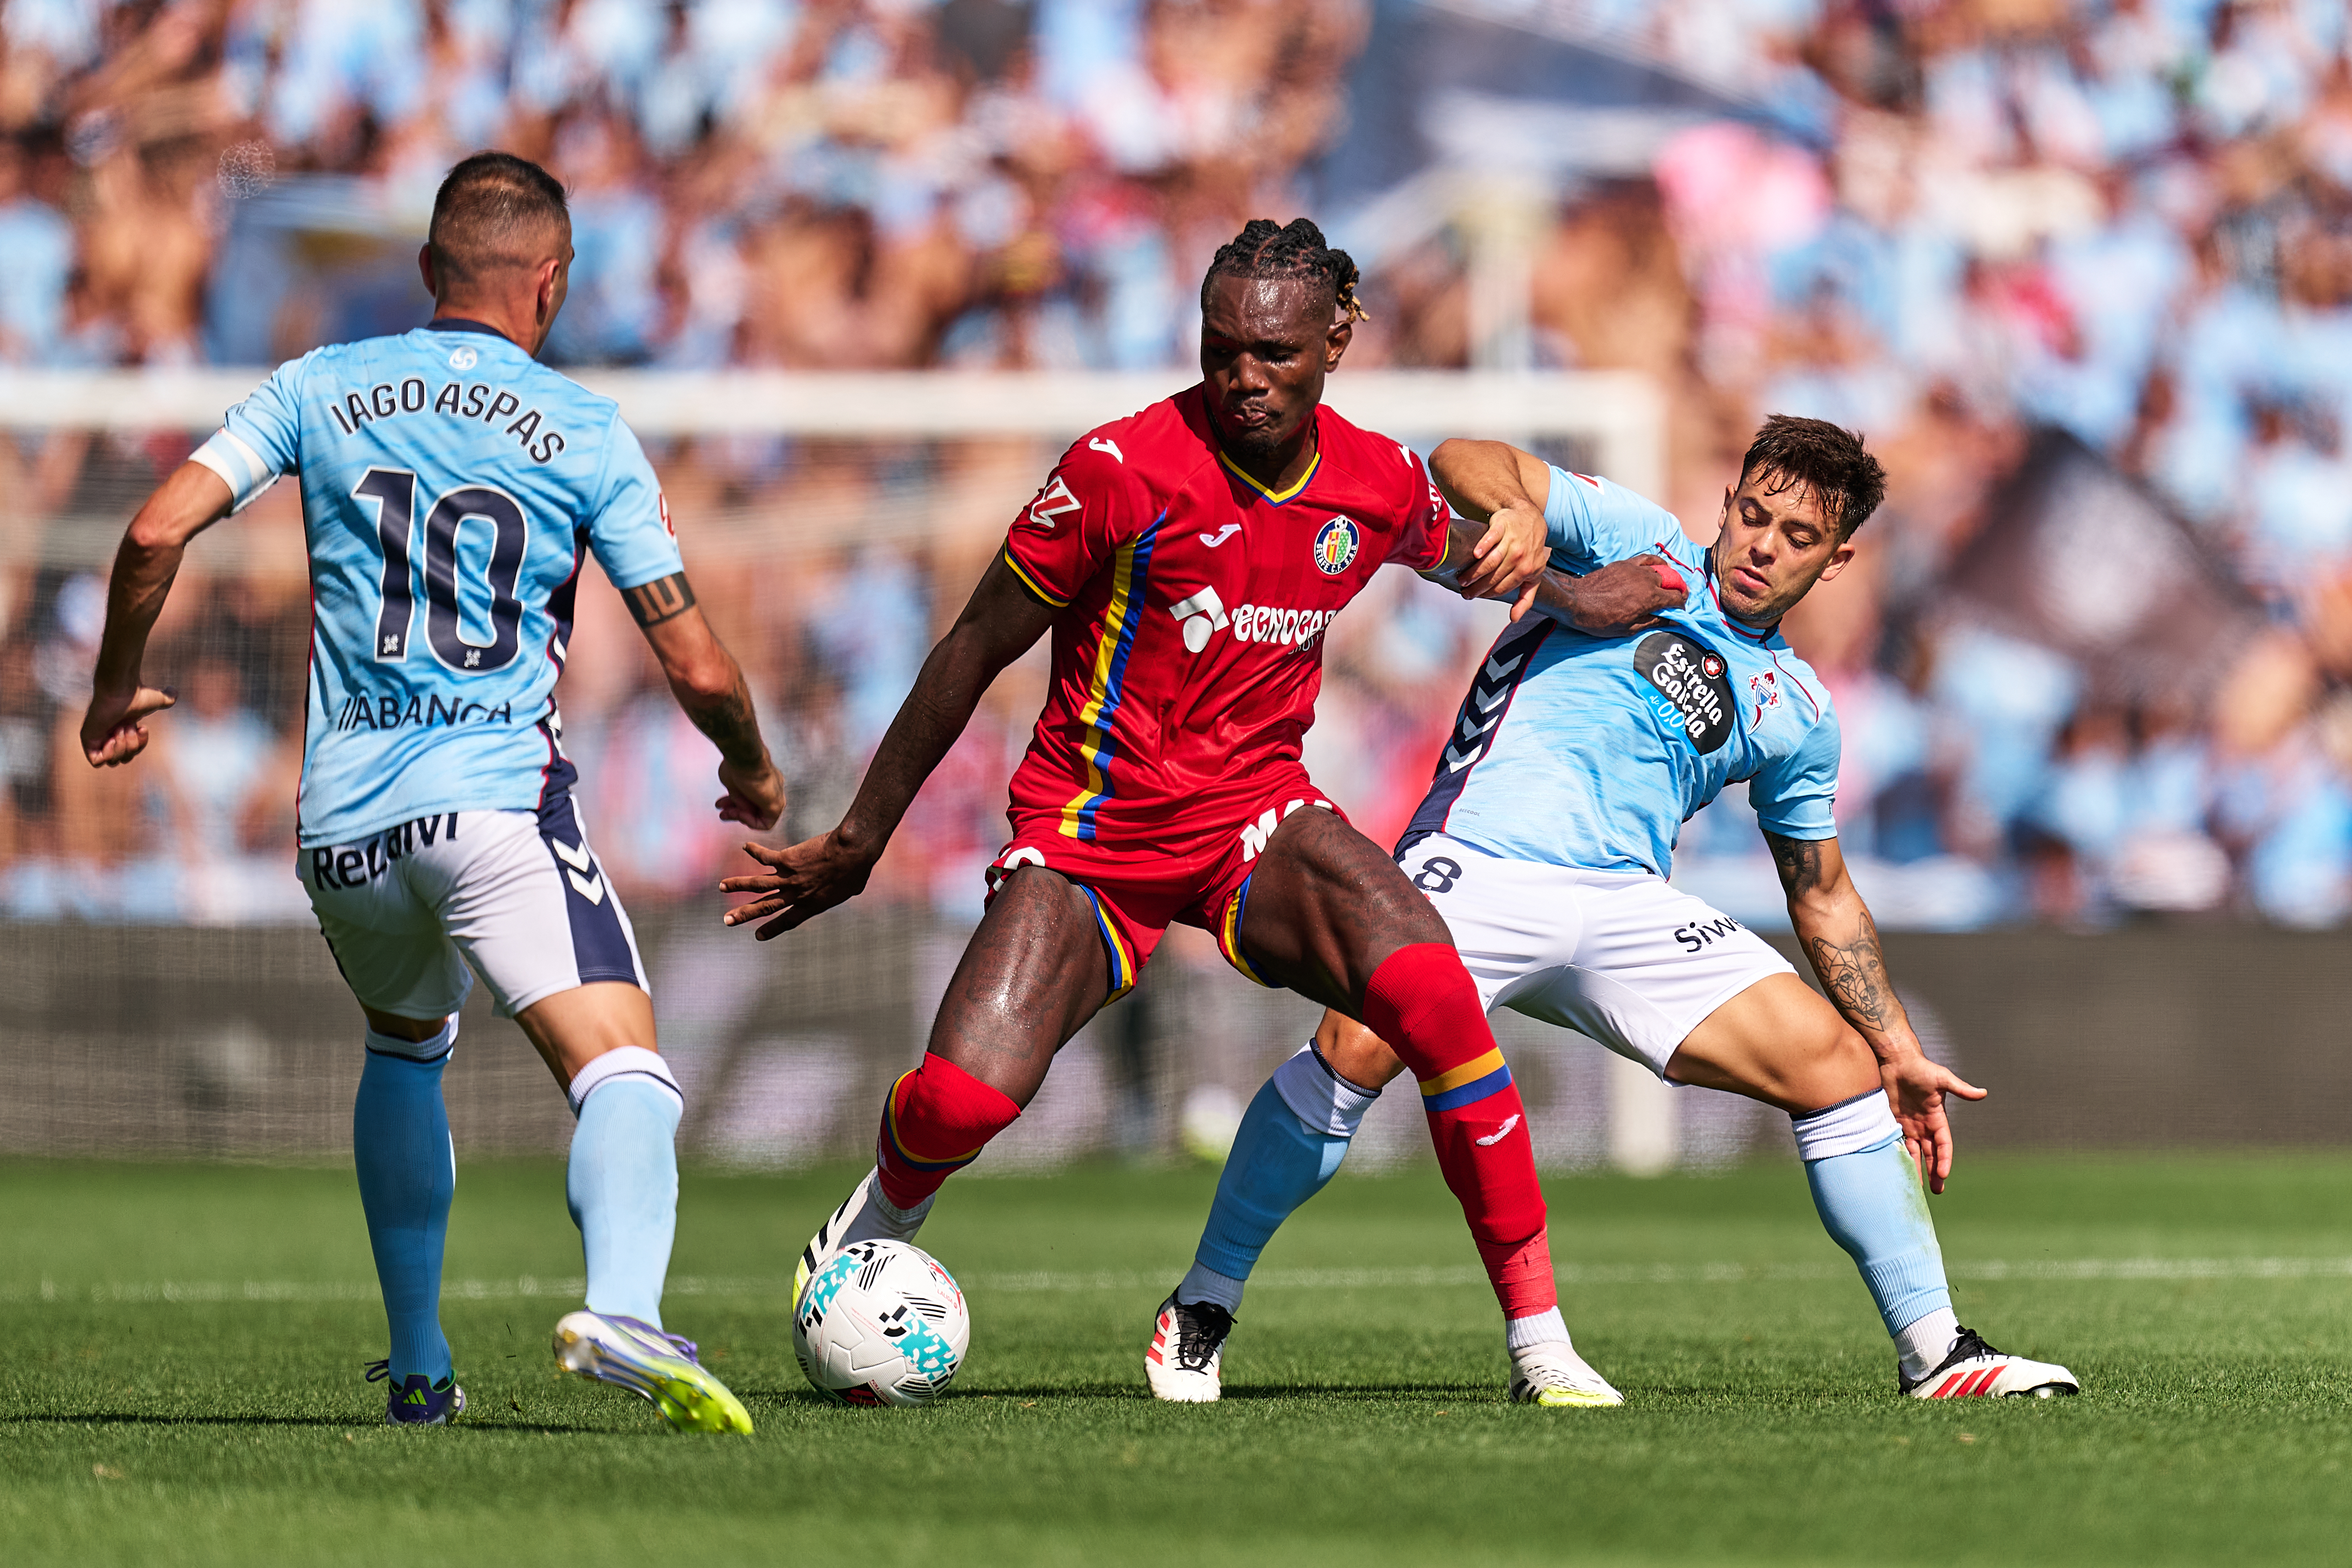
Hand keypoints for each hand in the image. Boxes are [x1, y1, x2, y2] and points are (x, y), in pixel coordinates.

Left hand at [81, 684, 174, 767]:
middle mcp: (109, 735)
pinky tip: (111, 739)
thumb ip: (167, 698)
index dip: (140, 744)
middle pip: (124, 759)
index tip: (141, 727)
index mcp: (122, 730)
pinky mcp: (87, 740)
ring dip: (121, 748)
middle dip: (132, 747)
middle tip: (128, 728)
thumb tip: (175, 692)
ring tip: (119, 730)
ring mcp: (97, 738)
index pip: (133, 751)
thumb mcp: (158, 699)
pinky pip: (96, 762)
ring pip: (112, 762)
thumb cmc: (137, 694)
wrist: (121, 690)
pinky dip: (108, 754)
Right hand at [715, 754, 784, 830]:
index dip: (734, 804)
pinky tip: (740, 814)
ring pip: (760, 816)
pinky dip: (751, 822)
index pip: (750, 797)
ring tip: (725, 814)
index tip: (721, 804)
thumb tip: (738, 807)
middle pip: (755, 807)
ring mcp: (776, 796)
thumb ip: (737, 796)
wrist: (745, 758)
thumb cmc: (737, 765)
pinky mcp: (777, 805)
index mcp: (763, 779)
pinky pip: (766, 823)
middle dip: (735, 812)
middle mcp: (772, 788)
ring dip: (741, 817)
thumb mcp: (732, 784)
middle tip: (721, 812)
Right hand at [719, 829, 876, 938]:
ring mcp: (790, 877)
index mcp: (812, 904)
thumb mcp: (852, 888)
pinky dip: (755, 851)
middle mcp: (797, 894)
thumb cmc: (857, 868)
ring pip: (758, 884)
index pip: (788, 921)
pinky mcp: (787, 859)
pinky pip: (766, 857)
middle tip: (727, 921)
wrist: (852, 852)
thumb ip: (844, 892)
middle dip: (744, 914)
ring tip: (722, 886)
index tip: (757, 936)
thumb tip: (853, 889)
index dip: (772, 928)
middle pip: (765, 907)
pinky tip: (746, 846)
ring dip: (738, 884)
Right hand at [1455, 503, 1549, 604]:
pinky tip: (1475, 554)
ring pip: (1491, 561)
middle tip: (1465, 592)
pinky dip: (1483, 546)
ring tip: (1462, 580)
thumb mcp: (1534, 575)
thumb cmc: (1531, 550)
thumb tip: (1514, 618)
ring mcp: (1512, 541)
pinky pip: (1492, 538)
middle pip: (1495, 576)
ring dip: (1475, 572)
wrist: (1532, 519)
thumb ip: (1526, 597)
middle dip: (1478, 587)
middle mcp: (1520, 556)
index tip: (1473, 597)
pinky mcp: (1503, 526)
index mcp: (1527, 570)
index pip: (1503, 587)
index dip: (1487, 594)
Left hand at [1561, 554, 1686, 634]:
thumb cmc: (1600, 620)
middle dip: (1677, 591)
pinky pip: (1647, 558)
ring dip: (1668, 578)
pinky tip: (1658, 567)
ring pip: (1661, 570)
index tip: (1679, 610)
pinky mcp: (1625, 563)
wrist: (1576, 602)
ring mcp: (1636, 569)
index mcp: (1650, 598)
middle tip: (1675, 598)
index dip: (1681, 605)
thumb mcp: (1628, 629)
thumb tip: (1671, 620)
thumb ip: (1652, 622)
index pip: (1676, 598)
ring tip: (1668, 585)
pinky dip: (1656, 562)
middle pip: (1672, 583)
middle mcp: (1647, 580)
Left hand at [1880, 1051, 1986, 1194]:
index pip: (1944, 1145)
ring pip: (1915, 1153)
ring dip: (1916, 1169)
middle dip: (1934, 1172)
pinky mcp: (1895, 1122)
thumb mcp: (1942, 1079)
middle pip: (1932, 1154)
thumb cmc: (1921, 1068)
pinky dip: (1898, 1156)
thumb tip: (1983, 1093)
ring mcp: (1910, 1125)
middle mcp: (1925, 1126)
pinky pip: (1897, 1143)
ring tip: (1915, 1188)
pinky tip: (1896, 1170)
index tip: (1943, 1174)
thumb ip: (1960, 1089)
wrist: (1897, 1061)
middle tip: (1936, 1191)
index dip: (1944, 1159)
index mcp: (1938, 1119)